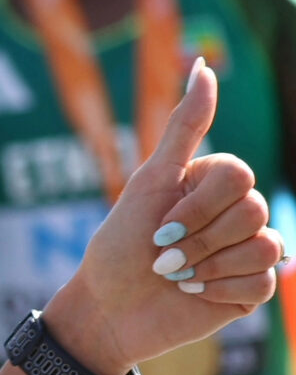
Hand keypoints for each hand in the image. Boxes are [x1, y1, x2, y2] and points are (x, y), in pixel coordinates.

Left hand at [42, 60, 282, 374]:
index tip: (159, 225)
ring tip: (176, 277)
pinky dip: (219, 290)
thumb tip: (202, 65)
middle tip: (163, 257)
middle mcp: (237, 213)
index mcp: (213, 184)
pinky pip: (263, 282)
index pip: (239, 176)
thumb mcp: (149, 181)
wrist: (107, 309)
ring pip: (266, 246)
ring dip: (207, 266)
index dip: (198, 206)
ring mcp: (249, 251)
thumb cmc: (120, 244)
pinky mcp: (252, 290)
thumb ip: (184, 127)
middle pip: (253, 210)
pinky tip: (194, 294)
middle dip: (198, 239)